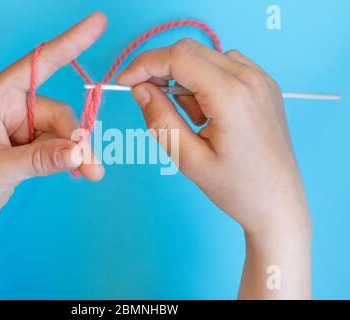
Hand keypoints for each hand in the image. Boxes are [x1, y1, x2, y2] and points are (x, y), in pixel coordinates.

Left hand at [0, 12, 106, 298]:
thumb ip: (39, 159)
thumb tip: (81, 152)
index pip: (38, 64)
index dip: (70, 43)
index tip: (98, 23)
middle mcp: (13, 108)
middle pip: (59, 114)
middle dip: (76, 139)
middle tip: (89, 165)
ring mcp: (23, 130)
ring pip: (64, 134)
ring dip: (77, 154)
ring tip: (89, 174)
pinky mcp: (30, 149)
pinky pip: (60, 148)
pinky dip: (71, 160)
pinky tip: (79, 172)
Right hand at [117, 39, 310, 298]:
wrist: (279, 203)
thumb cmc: (236, 188)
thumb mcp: (189, 159)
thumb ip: (160, 119)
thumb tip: (139, 89)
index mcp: (231, 96)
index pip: (178, 58)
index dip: (144, 64)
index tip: (124, 82)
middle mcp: (250, 78)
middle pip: (191, 51)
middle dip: (162, 71)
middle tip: (149, 100)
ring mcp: (261, 79)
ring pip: (206, 58)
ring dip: (186, 81)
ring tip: (195, 121)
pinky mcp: (265, 85)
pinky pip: (225, 67)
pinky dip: (206, 82)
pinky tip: (211, 113)